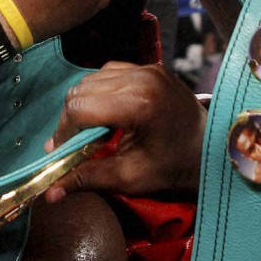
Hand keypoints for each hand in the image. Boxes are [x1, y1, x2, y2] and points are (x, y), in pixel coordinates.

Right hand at [42, 62, 205, 199]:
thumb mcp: (130, 177)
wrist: (212, 149)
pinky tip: (108, 114)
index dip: (63, 132)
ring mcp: (148, 68)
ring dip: (84, 103)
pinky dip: (100, 91)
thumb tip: (48, 194)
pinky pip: (110, 72)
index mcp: (139, 103)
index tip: (62, 153)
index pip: (79, 108)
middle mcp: (142, 77)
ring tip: (93, 131)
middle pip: (81, 90)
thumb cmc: (174, 167)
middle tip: (75, 145)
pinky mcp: (151, 67)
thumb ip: (87, 179)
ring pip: (92, 78)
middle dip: (71, 119)